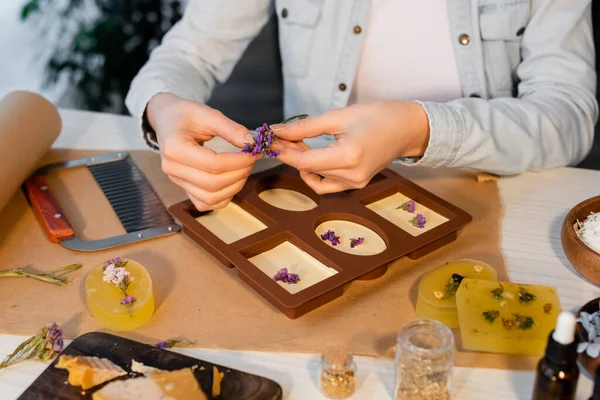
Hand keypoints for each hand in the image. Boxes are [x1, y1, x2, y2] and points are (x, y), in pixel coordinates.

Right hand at [147, 93, 258, 210]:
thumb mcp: (207, 114)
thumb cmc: (185, 115)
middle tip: (252, 158)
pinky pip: (205, 204)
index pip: (213, 164)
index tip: (254, 152)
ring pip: (210, 198)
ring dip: (235, 186)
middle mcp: (172, 169)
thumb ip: (231, 129)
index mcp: (174, 148)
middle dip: (240, 173)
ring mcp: (177, 182)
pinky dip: (223, 197)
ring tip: (244, 168)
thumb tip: (253, 143)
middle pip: (213, 184)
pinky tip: (232, 180)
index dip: (238, 161)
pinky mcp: (184, 189)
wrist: (167, 120)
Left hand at [270, 101, 429, 193]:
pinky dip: (315, 174)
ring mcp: (356, 183)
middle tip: (281, 136)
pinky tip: (313, 158)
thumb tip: (278, 131)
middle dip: (291, 153)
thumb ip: (305, 127)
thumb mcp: (337, 117)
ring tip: (298, 143)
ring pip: (315, 178)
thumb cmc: (376, 117)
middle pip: (308, 169)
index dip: (284, 151)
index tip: (271, 140)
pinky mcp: (357, 185)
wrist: (405, 128)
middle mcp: (353, 175)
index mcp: (348, 156)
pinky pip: (327, 185)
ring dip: (302, 163)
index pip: (304, 161)